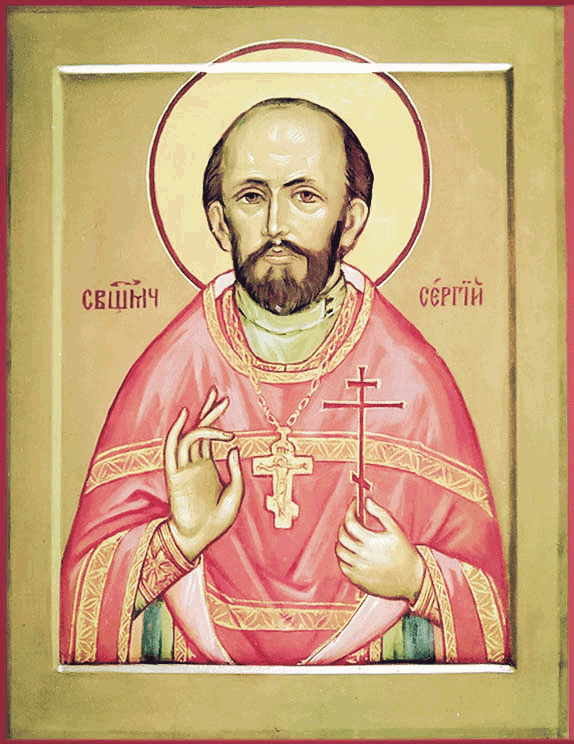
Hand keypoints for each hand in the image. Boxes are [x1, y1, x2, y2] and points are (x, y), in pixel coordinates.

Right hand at [165, 387, 243, 560]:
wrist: (199, 537)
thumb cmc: (218, 519)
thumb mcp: (236, 493)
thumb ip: (236, 471)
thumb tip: (234, 448)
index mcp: (207, 465)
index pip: (209, 435)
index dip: (215, 417)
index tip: (223, 399)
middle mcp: (195, 463)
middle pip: (200, 430)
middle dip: (208, 411)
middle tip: (218, 393)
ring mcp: (184, 468)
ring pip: (190, 436)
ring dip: (203, 421)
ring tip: (218, 409)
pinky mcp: (175, 475)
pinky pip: (173, 449)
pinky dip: (177, 432)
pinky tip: (184, 418)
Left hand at [336, 497, 423, 602]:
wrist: (412, 579)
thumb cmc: (405, 553)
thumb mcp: (396, 530)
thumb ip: (380, 513)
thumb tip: (366, 501)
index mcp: (371, 542)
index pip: (350, 522)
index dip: (350, 511)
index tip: (354, 506)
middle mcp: (362, 556)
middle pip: (342, 537)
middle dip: (344, 525)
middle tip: (351, 521)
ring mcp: (358, 570)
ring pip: (340, 552)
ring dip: (342, 541)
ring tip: (351, 536)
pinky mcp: (357, 581)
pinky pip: (342, 566)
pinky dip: (344, 557)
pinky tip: (352, 552)